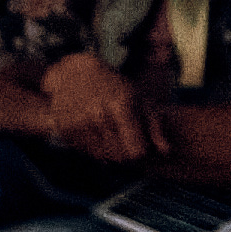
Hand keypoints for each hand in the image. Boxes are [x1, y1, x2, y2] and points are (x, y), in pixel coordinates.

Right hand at [34, 52, 156, 165]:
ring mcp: (79, 122)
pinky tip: (93, 132)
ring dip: (108, 151)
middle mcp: (97, 114)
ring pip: (102, 157)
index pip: (136, 151)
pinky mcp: (65, 129)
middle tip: (123, 139)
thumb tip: (166, 151)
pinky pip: (85, 153)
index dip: (140, 151)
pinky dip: (91, 148)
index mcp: (120, 105)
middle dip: (125, 153)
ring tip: (108, 133)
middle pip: (119, 157)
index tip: (139, 143)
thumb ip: (155, 126)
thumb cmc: (112, 87)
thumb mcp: (138, 99)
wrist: (73, 74)